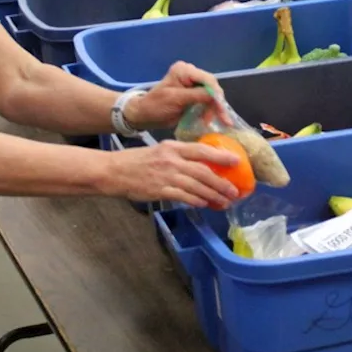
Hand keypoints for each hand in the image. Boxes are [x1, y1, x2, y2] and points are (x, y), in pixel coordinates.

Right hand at [104, 139, 239, 208]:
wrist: (115, 171)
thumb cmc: (137, 161)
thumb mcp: (160, 150)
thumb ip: (179, 155)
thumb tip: (201, 164)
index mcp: (173, 147)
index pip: (201, 150)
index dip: (220, 156)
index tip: (236, 161)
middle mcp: (172, 160)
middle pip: (203, 172)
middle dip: (221, 182)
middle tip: (234, 191)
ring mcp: (166, 176)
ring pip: (196, 186)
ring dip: (212, 195)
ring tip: (223, 201)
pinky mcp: (160, 190)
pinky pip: (183, 196)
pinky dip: (195, 200)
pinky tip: (204, 203)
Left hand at [124, 61, 223, 129]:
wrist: (144, 115)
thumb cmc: (155, 106)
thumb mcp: (175, 100)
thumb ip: (197, 95)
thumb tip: (216, 97)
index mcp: (183, 70)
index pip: (207, 80)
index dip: (216, 95)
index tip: (222, 110)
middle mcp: (190, 73)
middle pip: (212, 87)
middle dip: (217, 103)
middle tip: (223, 120)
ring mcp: (192, 83)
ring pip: (211, 94)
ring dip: (214, 109)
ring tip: (215, 122)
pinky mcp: (193, 93)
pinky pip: (206, 99)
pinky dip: (209, 110)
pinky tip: (210, 119)